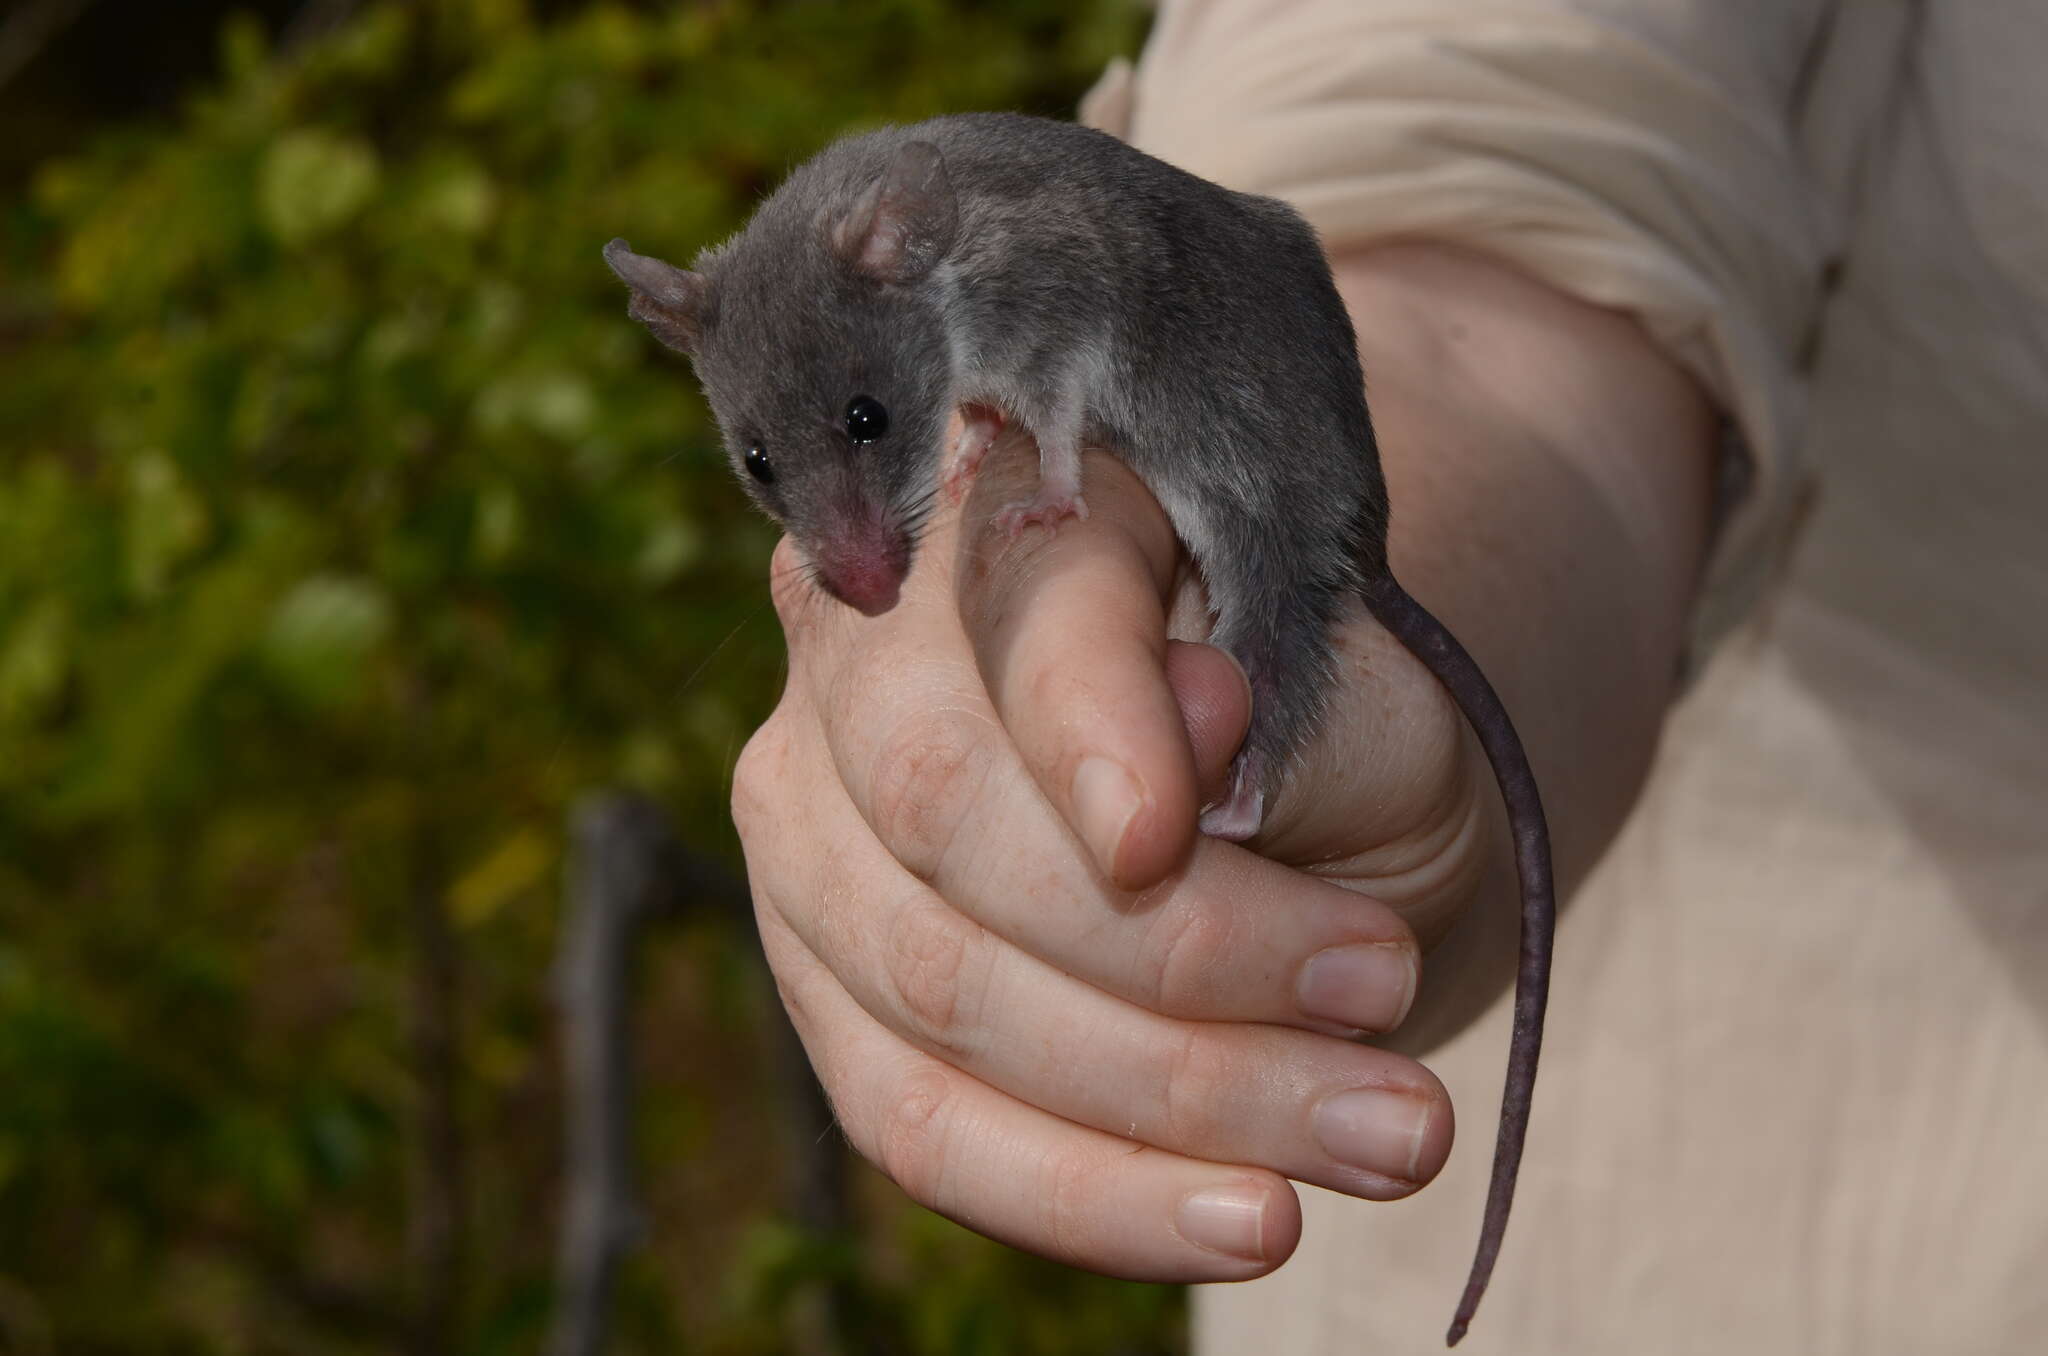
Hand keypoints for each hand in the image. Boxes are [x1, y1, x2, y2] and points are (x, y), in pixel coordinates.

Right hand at [734, 241, 1716, 1281]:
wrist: (1299, 794)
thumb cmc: (1328, 708)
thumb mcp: (1359, 672)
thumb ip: (1285, 682)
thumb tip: (1195, 718)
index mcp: (1004, 499)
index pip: (1015, 597)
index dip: (1084, 721)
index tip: (1176, 837)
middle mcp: (861, 643)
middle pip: (945, 807)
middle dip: (1179, 947)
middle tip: (1390, 996)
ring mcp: (815, 820)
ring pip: (935, 988)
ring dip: (1173, 1098)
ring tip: (1387, 1135)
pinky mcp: (828, 983)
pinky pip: (918, 1122)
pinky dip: (1086, 1195)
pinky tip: (1241, 1223)